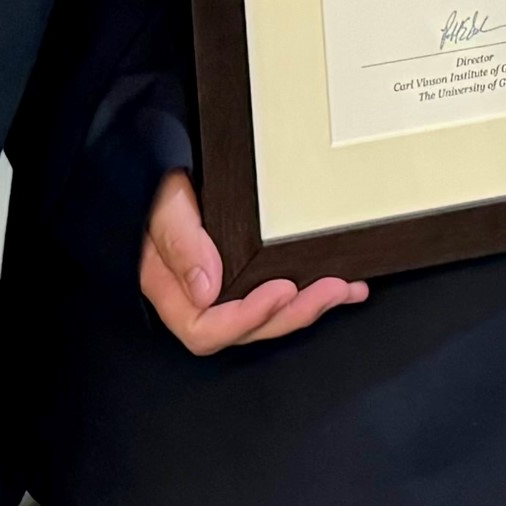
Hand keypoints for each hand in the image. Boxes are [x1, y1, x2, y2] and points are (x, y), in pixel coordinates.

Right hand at [140, 172, 367, 355]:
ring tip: (342, 289)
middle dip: (292, 313)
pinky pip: (278, 299)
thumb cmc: (163, 189)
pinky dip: (312, 294)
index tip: (281, 290)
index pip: (205, 329)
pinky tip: (343, 286)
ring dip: (309, 308)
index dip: (247, 318)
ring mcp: (223, 292)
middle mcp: (198, 299)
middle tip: (328, 288)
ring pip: (268, 320)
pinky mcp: (245, 281)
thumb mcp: (166, 205)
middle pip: (245, 331)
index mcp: (171, 290)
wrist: (169, 174)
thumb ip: (180, 243)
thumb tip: (206, 289)